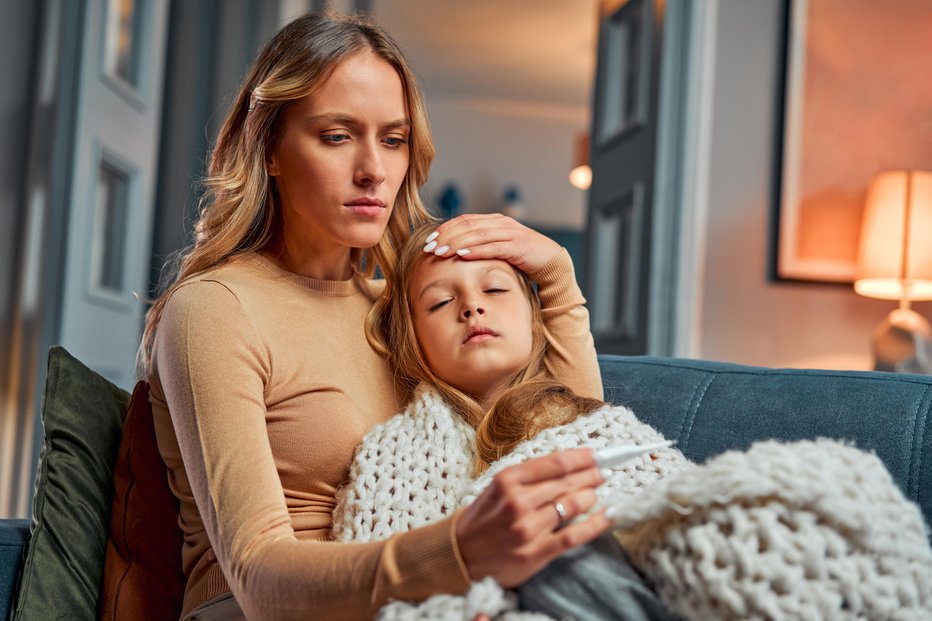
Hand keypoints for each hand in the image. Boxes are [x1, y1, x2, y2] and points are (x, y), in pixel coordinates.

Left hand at [422, 213, 561, 274]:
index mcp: (494, 221)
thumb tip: (454, 252)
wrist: (550, 261)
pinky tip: (461, 255)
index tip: (429, 241)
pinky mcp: (518, 246)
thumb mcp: (498, 249)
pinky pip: (493, 247)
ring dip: (456, 243)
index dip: (445, 229)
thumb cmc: (521, 258)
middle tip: (429, 248)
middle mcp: (501, 223)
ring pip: (477, 235)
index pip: (464, 220)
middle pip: (467, 226)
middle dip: (446, 237)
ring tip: (440, 252)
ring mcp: (510, 233)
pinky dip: (476, 250)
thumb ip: (481, 246)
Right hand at [455, 448, 609, 587]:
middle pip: (566, 483)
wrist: (460, 553)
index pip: (554, 463)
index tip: (596, 454)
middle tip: (604, 471)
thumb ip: (528, 476)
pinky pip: (573, 536)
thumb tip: (567, 466)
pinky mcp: (535, 552)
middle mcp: (518, 502)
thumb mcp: (498, 487)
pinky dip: (595, 524)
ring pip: (571, 506)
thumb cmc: (483, 517)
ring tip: (597, 492)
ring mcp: (527, 528)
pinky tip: (608, 515)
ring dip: (590, 496)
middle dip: (591, 475)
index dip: (581, 458)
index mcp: (507, 480)